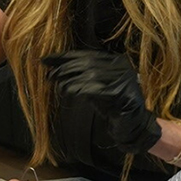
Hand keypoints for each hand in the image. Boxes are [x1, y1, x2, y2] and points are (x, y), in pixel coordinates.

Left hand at [42, 50, 160, 153]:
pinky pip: (94, 88)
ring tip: (55, 83)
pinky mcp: (120, 94)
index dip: (65, 56)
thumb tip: (56, 69)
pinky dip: (77, 88)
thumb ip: (83, 76)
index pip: (87, 54)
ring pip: (90, 74)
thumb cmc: (113, 107)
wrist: (134, 126)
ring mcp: (123, 80)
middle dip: (65, 67)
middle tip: (48, 73)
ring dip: (69, 78)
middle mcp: (121, 67)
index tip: (47, 59)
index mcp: (116, 61)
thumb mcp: (96, 87)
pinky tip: (67, 91)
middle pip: (87, 62)